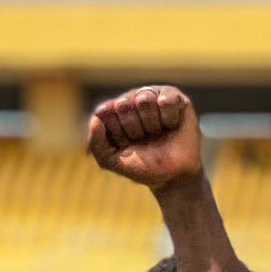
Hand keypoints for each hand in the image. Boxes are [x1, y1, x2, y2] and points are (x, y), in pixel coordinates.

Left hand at [86, 85, 203, 192]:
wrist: (174, 176)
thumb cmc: (143, 166)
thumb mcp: (113, 161)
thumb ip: (97, 144)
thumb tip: (96, 118)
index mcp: (113, 113)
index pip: (105, 111)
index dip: (117, 133)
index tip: (126, 145)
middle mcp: (130, 100)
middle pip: (123, 104)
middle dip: (134, 129)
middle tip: (144, 139)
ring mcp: (151, 96)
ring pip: (145, 100)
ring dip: (152, 124)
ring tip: (158, 133)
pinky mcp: (173, 96)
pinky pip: (165, 101)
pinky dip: (169, 119)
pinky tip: (172, 126)